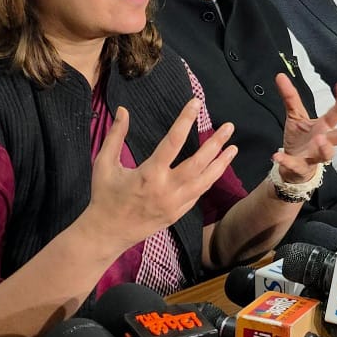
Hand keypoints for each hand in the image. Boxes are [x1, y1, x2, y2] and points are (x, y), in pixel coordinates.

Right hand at [88, 100, 236, 247]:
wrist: (108, 233)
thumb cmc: (104, 196)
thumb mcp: (104, 164)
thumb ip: (115, 136)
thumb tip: (124, 110)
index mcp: (149, 174)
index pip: (173, 141)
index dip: (185, 120)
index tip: (196, 104)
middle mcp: (167, 189)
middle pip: (199, 163)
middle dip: (216, 143)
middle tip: (229, 127)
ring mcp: (175, 204)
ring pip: (205, 181)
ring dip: (220, 164)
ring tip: (233, 148)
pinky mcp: (178, 214)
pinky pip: (198, 194)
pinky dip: (208, 179)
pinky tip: (215, 168)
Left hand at [275, 75, 336, 182]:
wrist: (292, 166)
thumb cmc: (300, 139)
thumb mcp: (295, 116)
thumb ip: (290, 97)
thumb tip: (280, 75)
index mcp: (324, 127)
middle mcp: (324, 141)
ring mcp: (314, 156)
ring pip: (327, 154)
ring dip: (325, 147)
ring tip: (320, 139)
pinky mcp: (300, 167)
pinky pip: (295, 165)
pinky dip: (286, 161)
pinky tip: (276, 155)